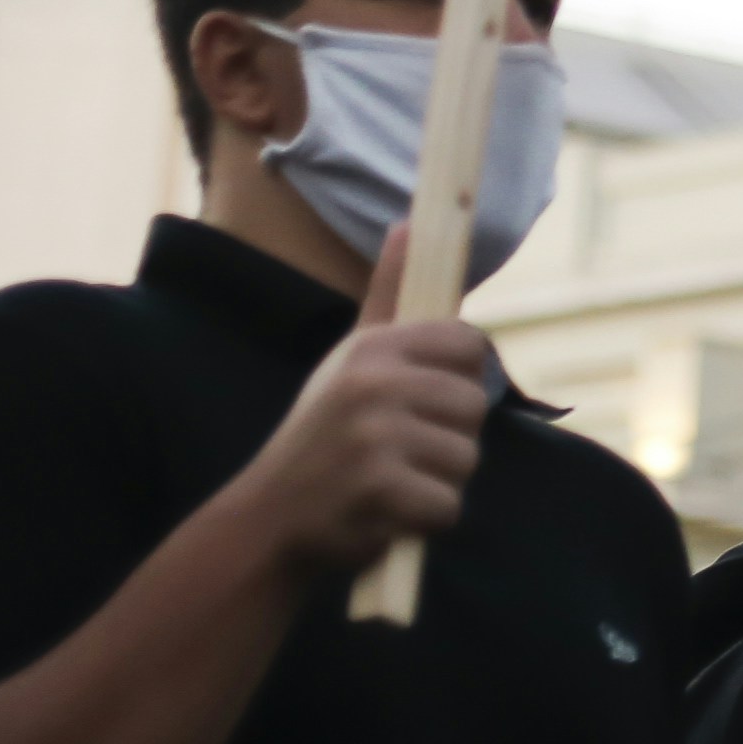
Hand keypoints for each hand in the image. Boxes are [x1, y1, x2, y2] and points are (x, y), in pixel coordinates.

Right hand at [228, 229, 491, 583]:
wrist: (267, 520)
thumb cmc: (320, 434)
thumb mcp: (347, 358)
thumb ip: (386, 296)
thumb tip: (410, 223)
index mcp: (372, 347)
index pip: (469, 345)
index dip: (459, 378)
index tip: (425, 400)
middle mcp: (373, 384)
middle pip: (475, 406)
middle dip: (447, 437)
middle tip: (397, 451)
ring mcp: (375, 438)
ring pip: (466, 459)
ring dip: (437, 482)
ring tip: (389, 482)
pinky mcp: (379, 492)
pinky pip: (448, 506)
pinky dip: (424, 520)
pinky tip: (384, 514)